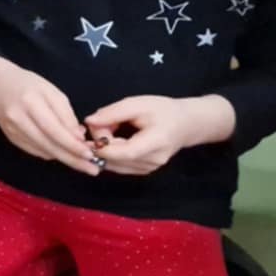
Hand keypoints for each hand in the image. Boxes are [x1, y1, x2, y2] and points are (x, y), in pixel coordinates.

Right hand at [0, 56, 100, 175]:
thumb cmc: (28, 84)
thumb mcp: (52, 92)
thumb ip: (66, 115)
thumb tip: (78, 138)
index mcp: (30, 102)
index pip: (54, 130)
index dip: (73, 145)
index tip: (91, 154)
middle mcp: (18, 118)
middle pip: (48, 144)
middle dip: (72, 159)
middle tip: (93, 169)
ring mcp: (12, 130)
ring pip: (42, 151)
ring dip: (64, 159)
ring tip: (83, 164)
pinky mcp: (10, 137)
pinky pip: (34, 151)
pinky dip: (51, 154)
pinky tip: (63, 154)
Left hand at [85, 94, 234, 176]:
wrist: (185, 124)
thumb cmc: (163, 111)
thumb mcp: (137, 104)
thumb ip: (112, 113)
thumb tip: (89, 122)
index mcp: (156, 143)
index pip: (124, 152)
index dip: (102, 145)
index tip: (90, 130)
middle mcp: (153, 161)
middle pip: (115, 158)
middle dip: (100, 141)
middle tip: (102, 121)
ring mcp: (149, 169)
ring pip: (113, 163)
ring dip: (104, 148)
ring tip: (110, 128)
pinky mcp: (143, 171)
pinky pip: (118, 165)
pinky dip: (111, 153)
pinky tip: (115, 138)